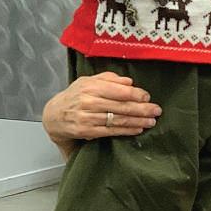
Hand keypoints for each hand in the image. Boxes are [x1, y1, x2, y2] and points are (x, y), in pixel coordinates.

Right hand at [43, 72, 161, 142]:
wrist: (54, 115)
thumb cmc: (76, 95)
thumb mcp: (88, 81)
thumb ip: (109, 79)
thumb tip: (129, 82)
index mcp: (91, 86)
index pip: (118, 90)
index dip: (135, 94)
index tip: (147, 97)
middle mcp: (88, 101)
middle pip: (121, 106)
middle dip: (142, 109)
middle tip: (156, 111)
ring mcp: (87, 117)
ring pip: (117, 120)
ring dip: (137, 121)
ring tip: (151, 121)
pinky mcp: (86, 131)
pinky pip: (111, 131)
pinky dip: (126, 130)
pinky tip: (138, 129)